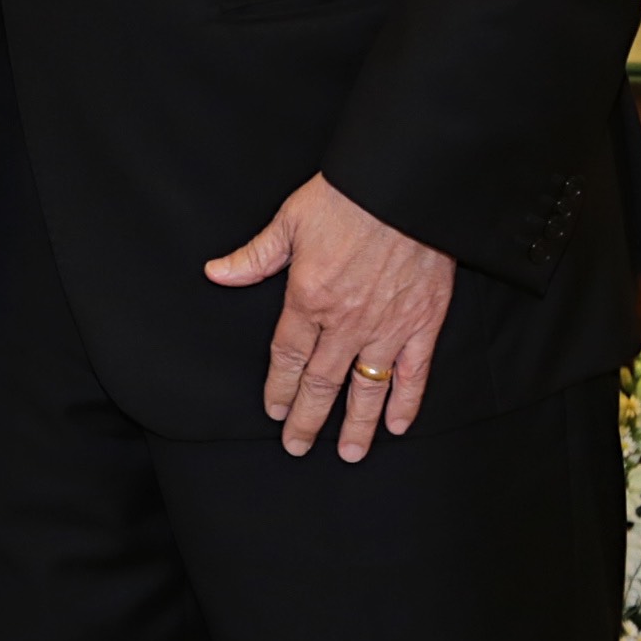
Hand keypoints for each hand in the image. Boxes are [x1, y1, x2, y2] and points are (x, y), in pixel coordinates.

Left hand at [204, 175, 453, 460]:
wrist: (404, 187)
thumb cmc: (346, 197)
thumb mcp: (290, 220)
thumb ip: (255, 256)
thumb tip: (216, 273)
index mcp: (309, 298)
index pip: (288, 357)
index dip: (279, 388)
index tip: (274, 412)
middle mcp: (346, 322)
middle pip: (322, 382)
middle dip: (308, 419)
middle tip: (297, 447)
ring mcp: (387, 327)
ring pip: (368, 389)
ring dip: (356, 425)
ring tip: (348, 454)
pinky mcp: (423, 323)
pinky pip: (414, 374)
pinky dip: (407, 403)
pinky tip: (397, 425)